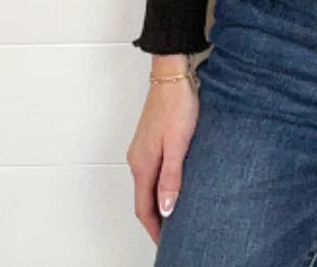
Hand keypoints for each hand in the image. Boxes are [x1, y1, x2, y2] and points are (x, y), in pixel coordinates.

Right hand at [127, 68, 199, 244]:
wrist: (172, 74)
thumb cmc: (177, 103)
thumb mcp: (179, 143)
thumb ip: (172, 177)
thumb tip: (166, 209)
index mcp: (143, 163)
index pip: (143, 207)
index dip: (153, 228)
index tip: (164, 242)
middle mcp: (138, 158)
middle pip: (143, 198)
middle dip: (154, 219)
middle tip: (171, 234)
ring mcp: (143, 148)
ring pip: (146, 185)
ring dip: (157, 202)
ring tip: (174, 214)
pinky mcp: (150, 139)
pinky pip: (151, 171)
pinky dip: (158, 186)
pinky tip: (172, 185)